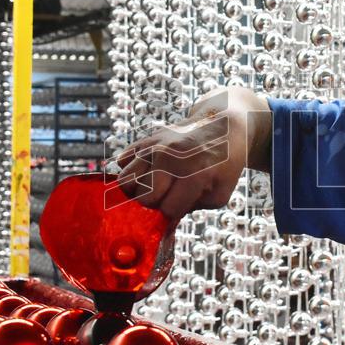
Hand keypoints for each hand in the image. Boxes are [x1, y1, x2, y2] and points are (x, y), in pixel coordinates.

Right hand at [116, 87, 270, 219]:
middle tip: (168, 193)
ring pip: (125, 181)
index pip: (167, 209)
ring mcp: (153, 146)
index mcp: (193, 173)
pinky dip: (132, 170)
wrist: (221, 127)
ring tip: (155, 184)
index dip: (174, 211)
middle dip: (155, 202)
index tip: (182, 202)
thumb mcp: (219, 194)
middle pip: (143, 197)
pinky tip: (149, 169)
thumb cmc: (222, 164)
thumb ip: (192, 208)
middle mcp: (169, 157)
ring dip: (138, 189)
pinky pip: (122, 162)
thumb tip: (162, 217)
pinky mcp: (143, 139)